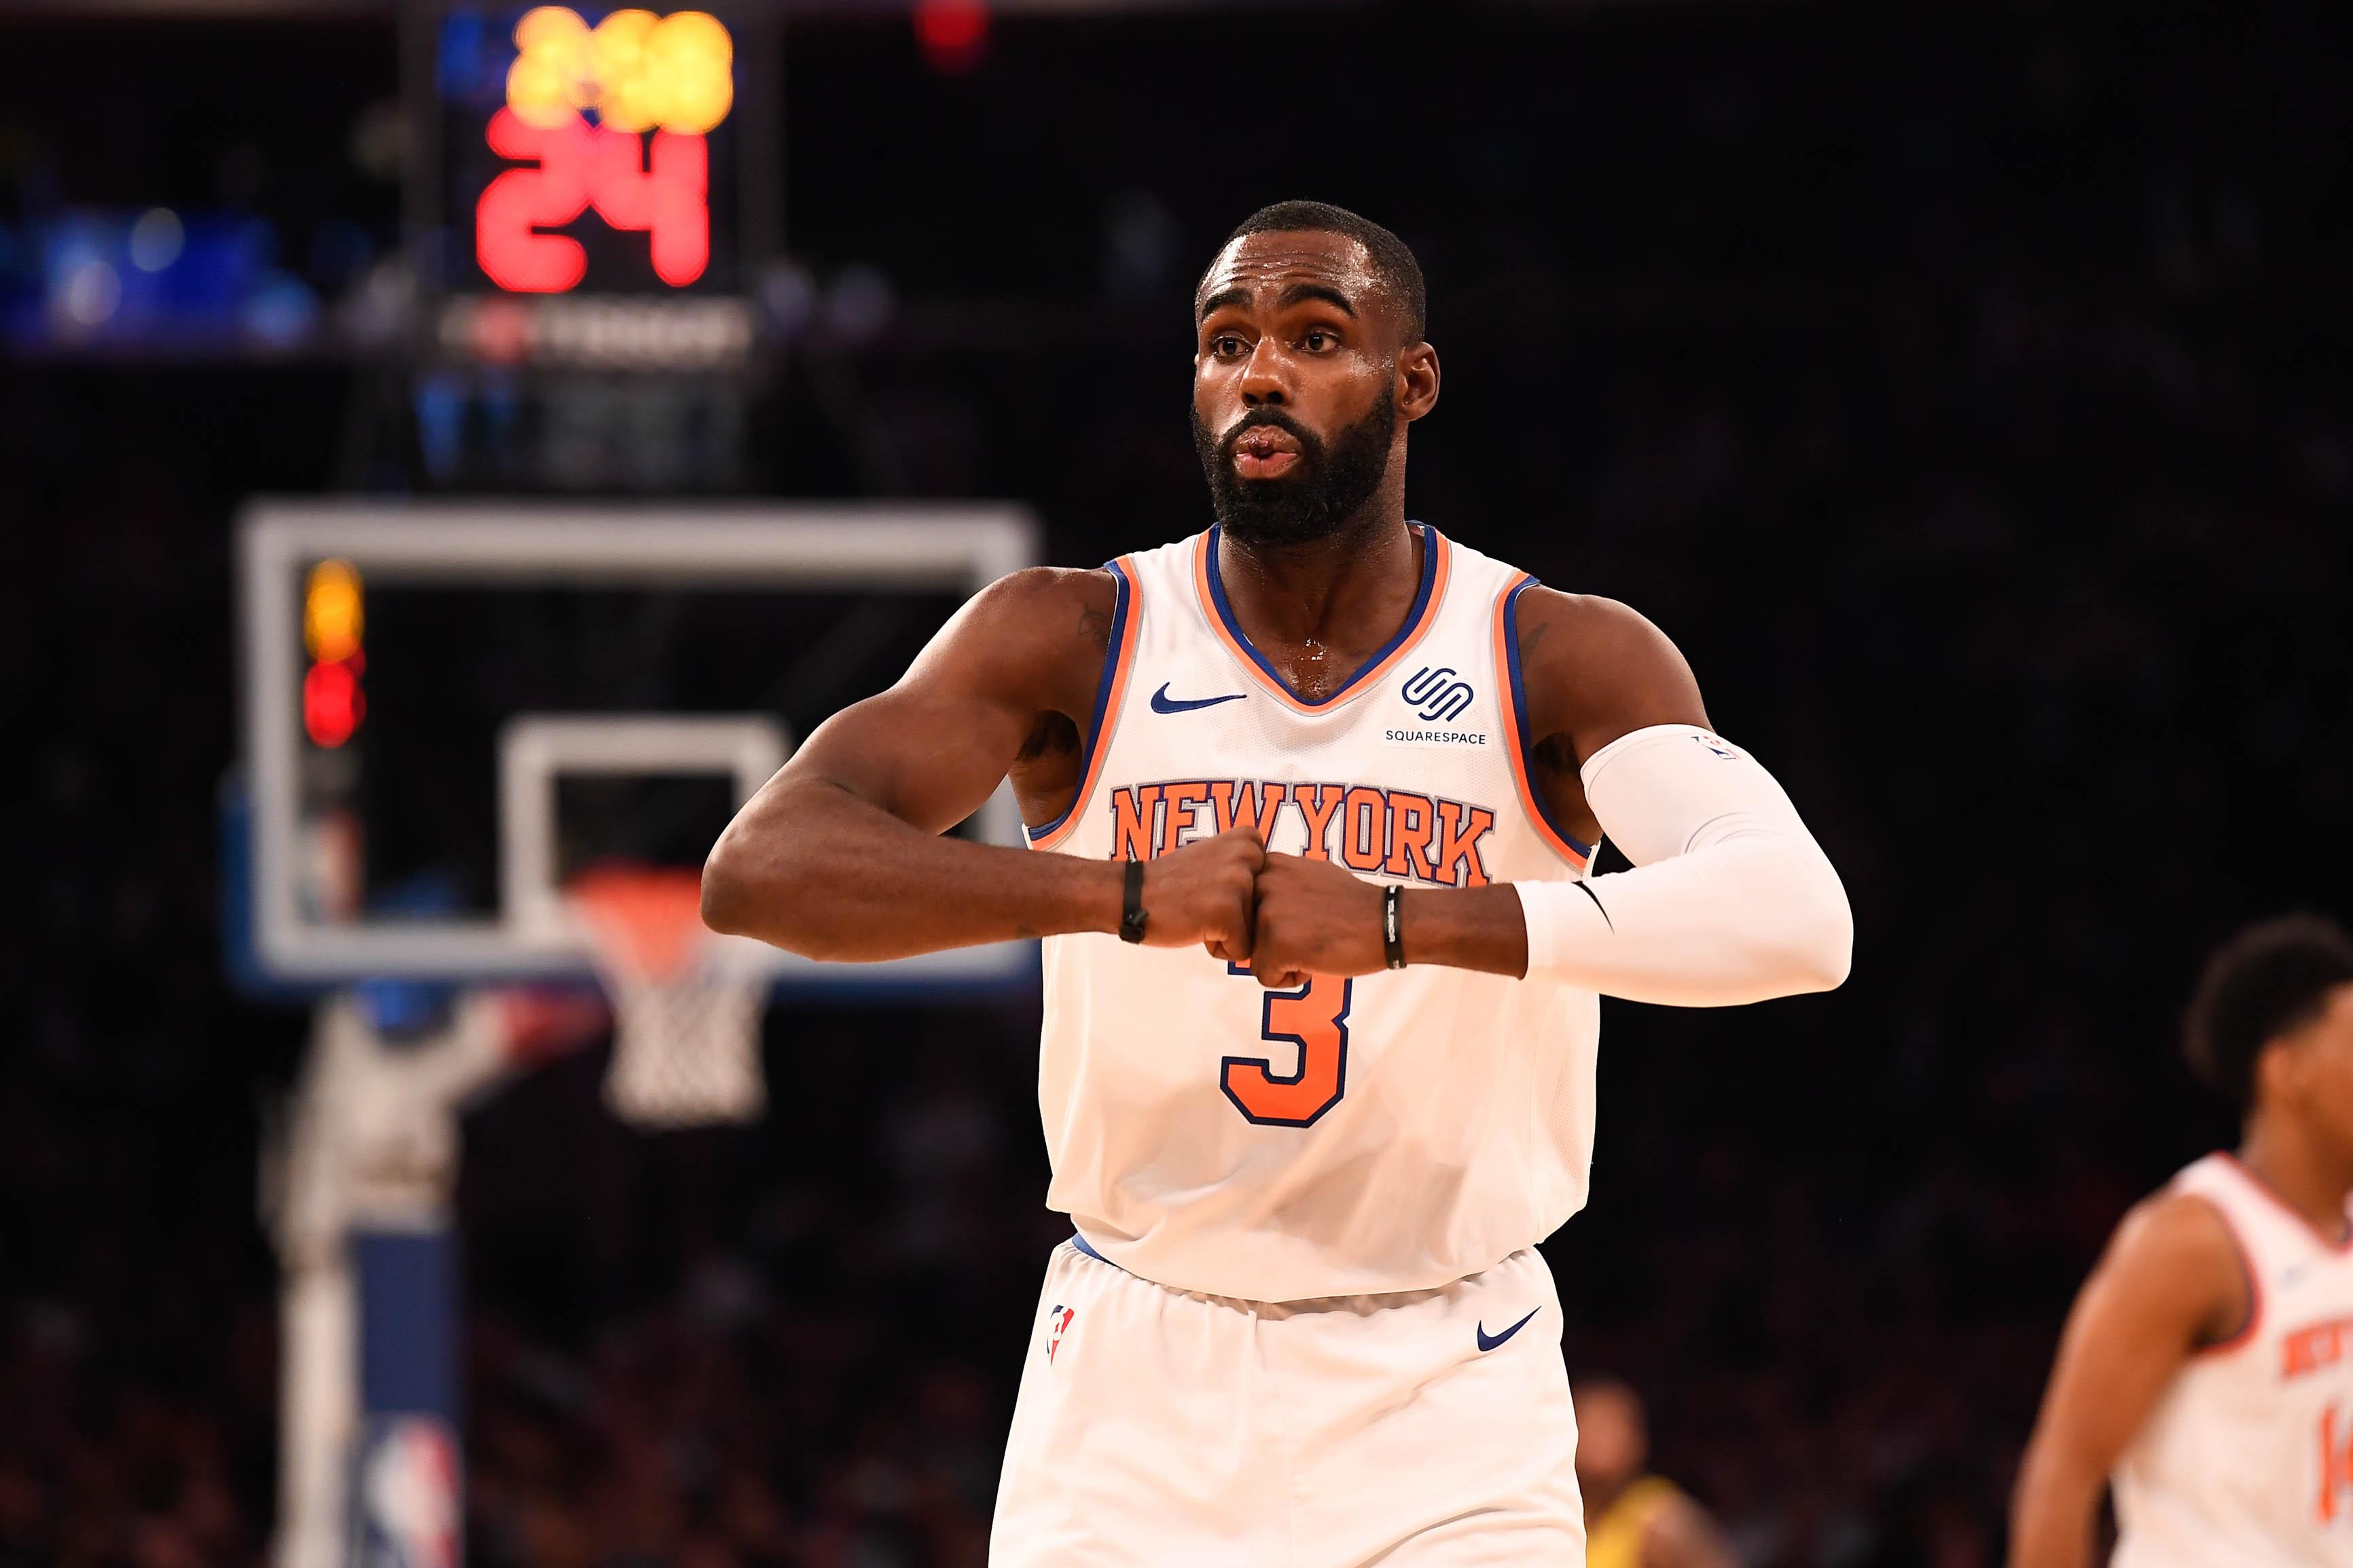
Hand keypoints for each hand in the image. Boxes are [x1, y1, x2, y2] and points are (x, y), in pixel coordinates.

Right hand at [1138, 828, 1264, 963]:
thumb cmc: (1174, 884)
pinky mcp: (1227, 912)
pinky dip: (1218, 948)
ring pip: (1255, 932)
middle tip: (1203, 902)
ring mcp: (1238, 882)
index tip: (1211, 887)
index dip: (1242, 898)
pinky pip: (1241, 950)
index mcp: (1249, 839)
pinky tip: (1195, 927)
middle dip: (1239, 919)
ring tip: (1198, 914)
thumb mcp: (1217, 856)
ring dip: (1228, 933)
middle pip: (1265, 911)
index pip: (1271, 890)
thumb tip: (1284, 886)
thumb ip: (1247, 863)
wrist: (1131, 895)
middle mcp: (1249, 855)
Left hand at [1247, 852, 1386, 986]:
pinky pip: (1265, 977)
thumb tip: (1250, 898)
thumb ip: (1277, 883)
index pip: (1245, 909)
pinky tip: (1316, 961)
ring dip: (1283, 961)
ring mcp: (1268, 914)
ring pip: (1255, 957)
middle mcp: (1262, 884)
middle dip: (1275, 943)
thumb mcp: (1307, 875)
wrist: (1388, 922)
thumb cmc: (1351, 905)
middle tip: (1313, 932)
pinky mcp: (1277, 944)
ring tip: (1316, 945)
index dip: (1273, 922)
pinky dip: (1290, 979)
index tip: (1304, 917)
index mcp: (1267, 865)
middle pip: (1247, 934)